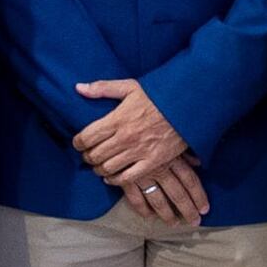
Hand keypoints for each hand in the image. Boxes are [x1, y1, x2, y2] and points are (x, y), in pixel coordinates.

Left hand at [70, 77, 191, 197]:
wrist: (188, 106)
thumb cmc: (159, 95)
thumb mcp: (130, 87)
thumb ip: (103, 88)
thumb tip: (79, 88)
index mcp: (118, 118)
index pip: (86, 137)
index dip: (77, 142)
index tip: (78, 143)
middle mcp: (125, 137)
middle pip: (94, 155)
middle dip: (87, 156)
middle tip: (88, 155)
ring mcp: (139, 151)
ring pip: (107, 168)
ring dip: (99, 168)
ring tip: (99, 164)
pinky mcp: (152, 162)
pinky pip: (127, 178)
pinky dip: (115, 180)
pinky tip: (111, 177)